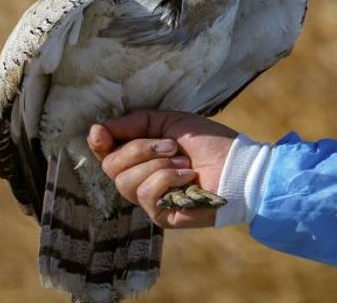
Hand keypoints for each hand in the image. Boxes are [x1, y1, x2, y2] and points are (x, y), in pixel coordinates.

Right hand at [87, 110, 236, 227]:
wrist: (238, 165)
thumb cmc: (209, 143)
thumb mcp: (171, 122)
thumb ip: (135, 122)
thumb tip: (97, 129)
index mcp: (139, 154)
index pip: (104, 152)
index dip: (98, 142)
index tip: (101, 133)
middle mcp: (139, 177)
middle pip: (111, 166)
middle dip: (140, 149)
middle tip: (171, 145)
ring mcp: (149, 198)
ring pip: (125, 182)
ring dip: (158, 165)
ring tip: (184, 161)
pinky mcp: (161, 215)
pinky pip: (147, 195)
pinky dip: (168, 179)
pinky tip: (188, 176)